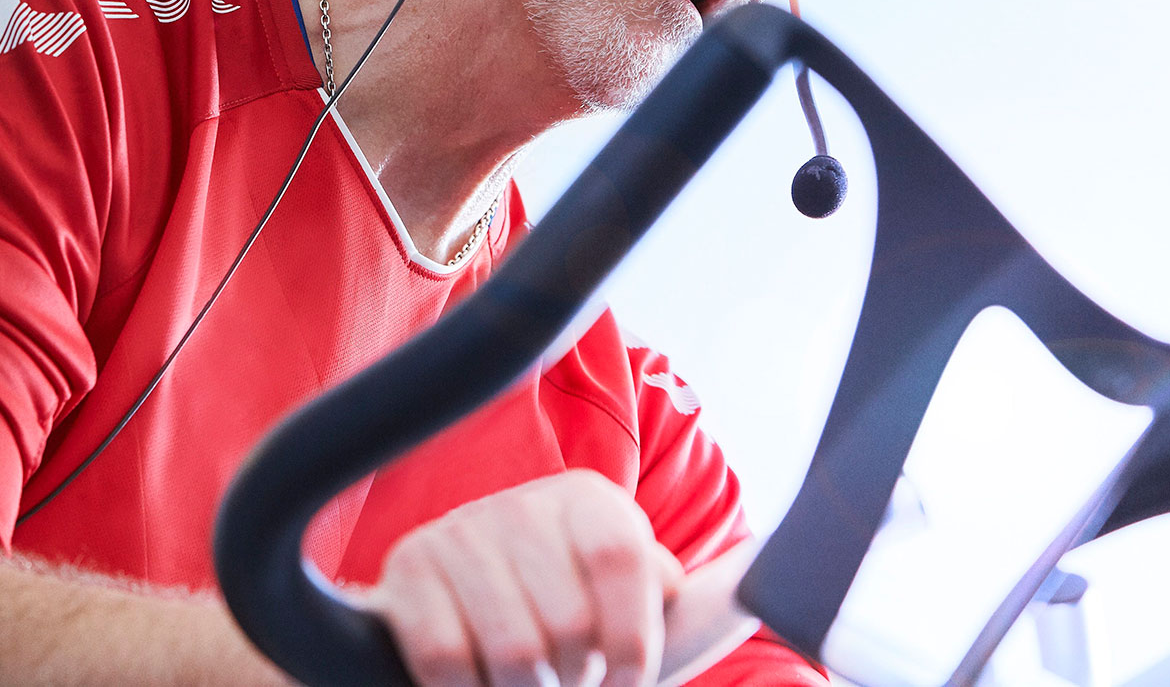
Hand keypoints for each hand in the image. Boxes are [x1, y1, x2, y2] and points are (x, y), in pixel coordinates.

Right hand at [362, 470, 753, 686]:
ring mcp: (456, 532)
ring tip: (531, 683)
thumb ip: (701, 600)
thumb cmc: (573, 617)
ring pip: (511, 651)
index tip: (629, 678)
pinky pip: (445, 658)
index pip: (621, 563)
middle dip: (575, 677)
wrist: (468, 609)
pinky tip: (481, 682)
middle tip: (570, 678)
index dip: (632, 641)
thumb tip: (766, 580)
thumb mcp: (640, 605)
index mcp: (590, 502)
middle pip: (566, 622)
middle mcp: (520, 502)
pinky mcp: (404, 569)